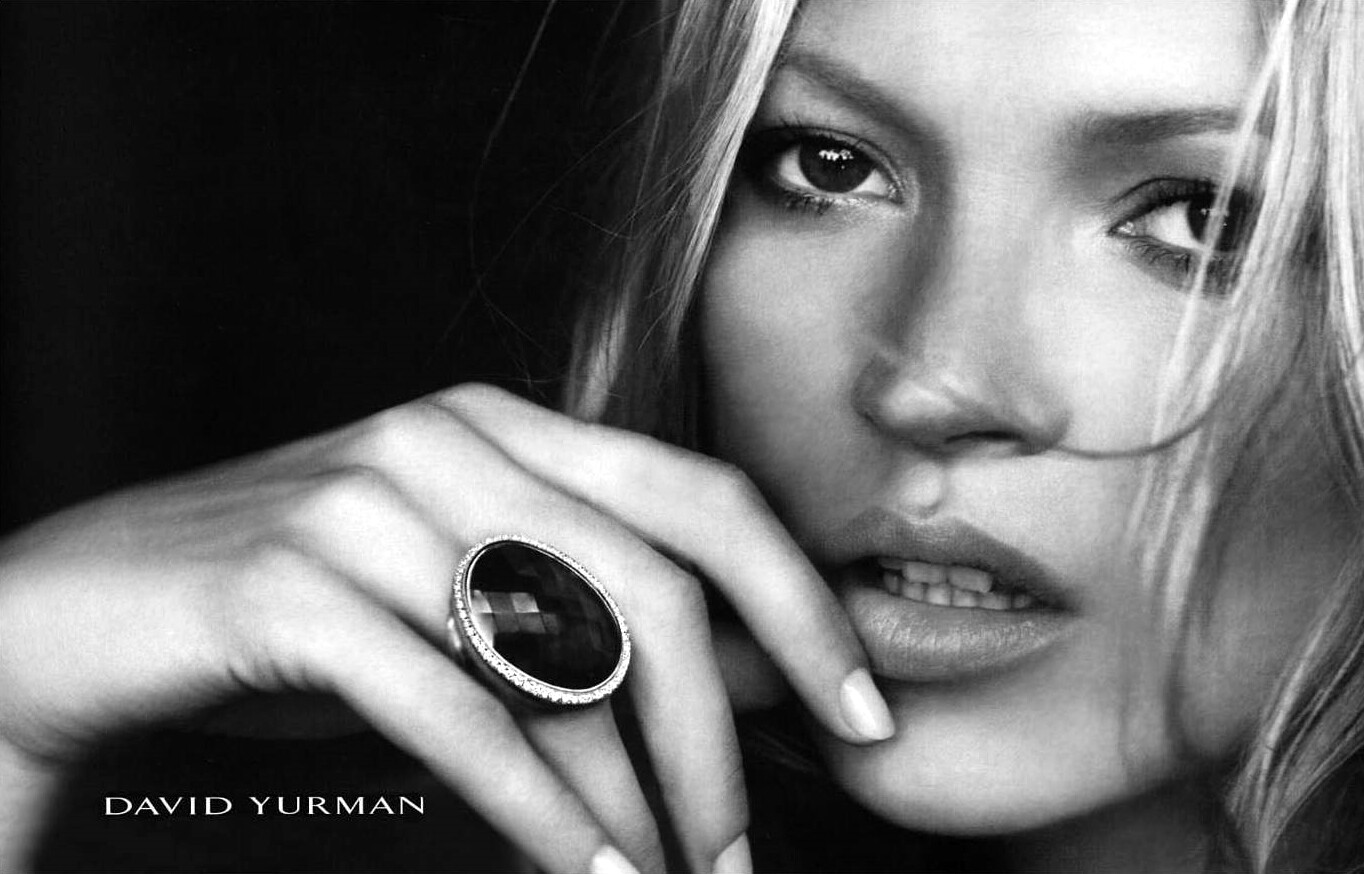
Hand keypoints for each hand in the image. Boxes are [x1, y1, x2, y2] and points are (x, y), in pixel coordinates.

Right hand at [0, 383, 891, 872]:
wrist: (80, 608)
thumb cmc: (294, 602)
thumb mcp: (454, 589)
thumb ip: (582, 612)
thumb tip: (743, 680)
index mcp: (502, 423)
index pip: (700, 496)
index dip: (798, 604)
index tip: (859, 708)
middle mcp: (445, 441)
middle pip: (650, 586)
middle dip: (724, 734)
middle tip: (744, 846)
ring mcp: (362, 504)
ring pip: (558, 662)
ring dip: (636, 792)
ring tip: (669, 870)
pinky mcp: (286, 589)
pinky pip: (454, 714)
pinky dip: (536, 809)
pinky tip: (584, 867)